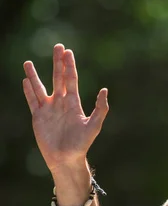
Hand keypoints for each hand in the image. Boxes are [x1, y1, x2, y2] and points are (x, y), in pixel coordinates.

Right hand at [22, 44, 108, 171]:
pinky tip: (25, 81)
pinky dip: (28, 91)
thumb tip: (104, 90)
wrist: (66, 159)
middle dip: (57, 62)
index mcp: (74, 103)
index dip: (69, 65)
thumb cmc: (82, 144)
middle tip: (57, 46)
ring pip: (40, 87)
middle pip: (58, 78)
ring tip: (28, 62)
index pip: (71, 79)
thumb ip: (100, 108)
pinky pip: (32, 101)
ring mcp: (48, 109)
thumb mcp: (94, 126)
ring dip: (34, 75)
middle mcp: (61, 103)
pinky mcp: (38, 118)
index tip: (68, 51)